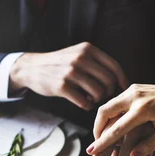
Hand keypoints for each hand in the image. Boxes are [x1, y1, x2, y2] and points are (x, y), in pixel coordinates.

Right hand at [9, 42, 129, 109]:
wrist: (31, 68)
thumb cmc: (59, 64)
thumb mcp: (77, 53)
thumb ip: (95, 62)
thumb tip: (118, 79)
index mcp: (88, 49)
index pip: (114, 66)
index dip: (122, 80)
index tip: (123, 89)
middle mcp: (81, 58)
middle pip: (109, 81)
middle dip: (109, 92)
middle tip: (101, 96)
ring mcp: (71, 72)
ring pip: (99, 93)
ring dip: (97, 100)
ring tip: (90, 99)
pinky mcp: (62, 86)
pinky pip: (85, 102)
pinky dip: (87, 106)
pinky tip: (83, 103)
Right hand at [81, 84, 154, 155]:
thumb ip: (149, 146)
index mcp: (143, 109)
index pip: (117, 128)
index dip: (103, 141)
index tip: (91, 151)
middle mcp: (135, 96)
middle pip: (105, 112)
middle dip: (97, 128)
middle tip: (96, 143)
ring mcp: (133, 89)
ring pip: (108, 105)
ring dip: (102, 121)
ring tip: (102, 136)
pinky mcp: (134, 88)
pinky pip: (115, 102)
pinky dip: (110, 114)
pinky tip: (111, 125)